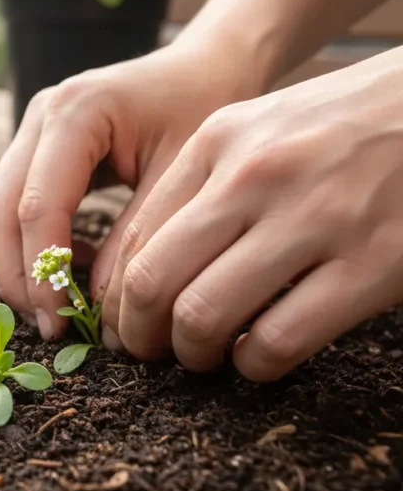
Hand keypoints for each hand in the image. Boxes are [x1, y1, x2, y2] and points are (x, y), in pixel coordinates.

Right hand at [0, 41, 259, 339]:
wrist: (205, 65)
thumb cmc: (205, 108)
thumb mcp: (182, 175)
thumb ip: (136, 238)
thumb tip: (98, 309)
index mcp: (76, 111)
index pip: (37, 206)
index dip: (42, 272)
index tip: (59, 324)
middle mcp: (39, 115)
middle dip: (17, 276)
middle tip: (51, 327)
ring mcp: (30, 130)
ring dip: (18, 264)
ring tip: (64, 302)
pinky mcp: (34, 148)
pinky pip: (12, 206)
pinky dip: (31, 246)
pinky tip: (76, 265)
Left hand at [101, 48, 402, 380]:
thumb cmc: (338, 126)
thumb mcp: (256, 131)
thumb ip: (199, 186)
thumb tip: (141, 271)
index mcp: (217, 142)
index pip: (135, 238)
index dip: (117, 299)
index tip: (124, 325)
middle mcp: (255, 176)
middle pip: (152, 281)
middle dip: (139, 334)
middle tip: (152, 354)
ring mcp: (316, 218)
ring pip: (204, 315)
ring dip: (192, 354)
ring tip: (205, 357)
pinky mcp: (373, 263)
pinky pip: (279, 339)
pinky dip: (255, 364)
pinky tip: (260, 357)